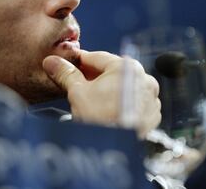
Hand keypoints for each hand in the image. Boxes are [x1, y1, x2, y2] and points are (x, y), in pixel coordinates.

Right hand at [42, 50, 160, 137]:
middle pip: (112, 72)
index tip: (68, 64)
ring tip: (91, 100)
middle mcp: (144, 79)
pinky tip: (107, 110)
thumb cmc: (101, 121)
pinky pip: (133, 102)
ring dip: (108, 90)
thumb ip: (66, 74)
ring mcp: (150, 97)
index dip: (79, 61)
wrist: (116, 148)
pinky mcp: (152, 114)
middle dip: (93, 77)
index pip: (97, 57)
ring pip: (123, 87)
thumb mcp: (77, 92)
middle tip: (76, 83)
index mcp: (127, 67)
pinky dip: (121, 103)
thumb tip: (53, 62)